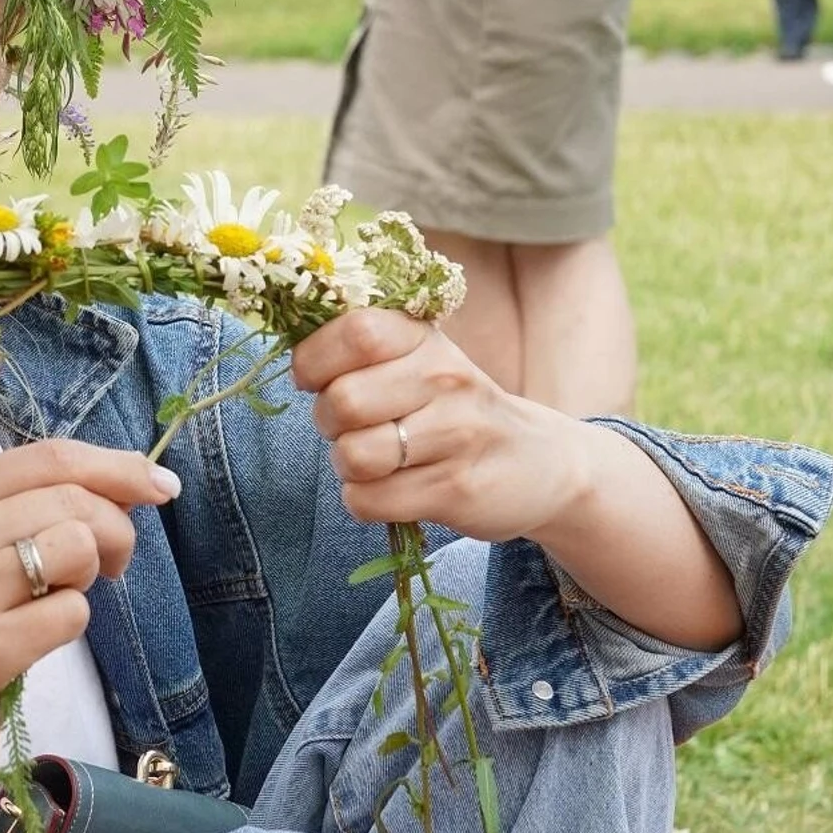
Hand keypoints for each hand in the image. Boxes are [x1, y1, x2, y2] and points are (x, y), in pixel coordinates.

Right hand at [0, 439, 167, 788]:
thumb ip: (13, 511)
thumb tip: (117, 491)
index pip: (51, 457)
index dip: (119, 466)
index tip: (158, 485)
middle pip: (75, 500)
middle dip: (117, 530)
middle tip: (109, 567)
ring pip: (78, 549)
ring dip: (89, 578)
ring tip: (59, 601)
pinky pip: (71, 616)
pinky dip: (69, 626)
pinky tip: (34, 639)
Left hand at [292, 310, 584, 543]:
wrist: (540, 465)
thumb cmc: (453, 408)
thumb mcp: (420, 360)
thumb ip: (362, 348)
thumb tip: (291, 351)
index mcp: (425, 339)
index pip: (354, 331)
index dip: (314, 359)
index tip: (314, 378)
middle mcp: (445, 378)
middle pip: (342, 401)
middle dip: (328, 422)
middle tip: (350, 428)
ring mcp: (456, 435)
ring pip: (352, 456)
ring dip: (347, 466)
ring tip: (375, 459)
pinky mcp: (456, 489)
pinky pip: (368, 501)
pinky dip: (364, 501)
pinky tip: (391, 489)